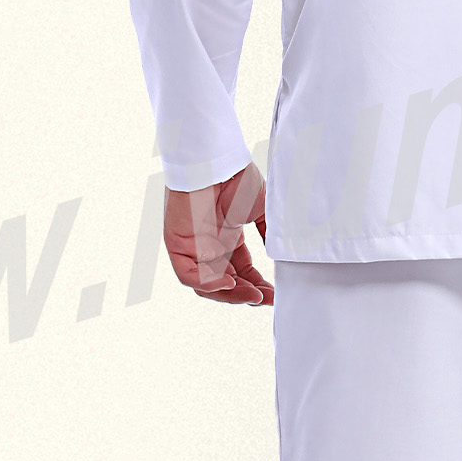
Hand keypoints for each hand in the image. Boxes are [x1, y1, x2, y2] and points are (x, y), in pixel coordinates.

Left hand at [163, 165, 272, 305]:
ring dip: (230, 294)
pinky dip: (207, 284)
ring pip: (207, 285)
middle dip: (247, 294)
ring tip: (253, 295)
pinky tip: (229, 283)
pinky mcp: (178, 244)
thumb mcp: (261, 211)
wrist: (217, 161)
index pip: (243, 272)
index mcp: (228, 239)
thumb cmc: (238, 178)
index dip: (259, 286)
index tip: (277, 294)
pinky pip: (188, 275)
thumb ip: (270, 235)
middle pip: (227, 283)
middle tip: (266, 299)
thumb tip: (284, 256)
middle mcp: (210, 246)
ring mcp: (193, 246)